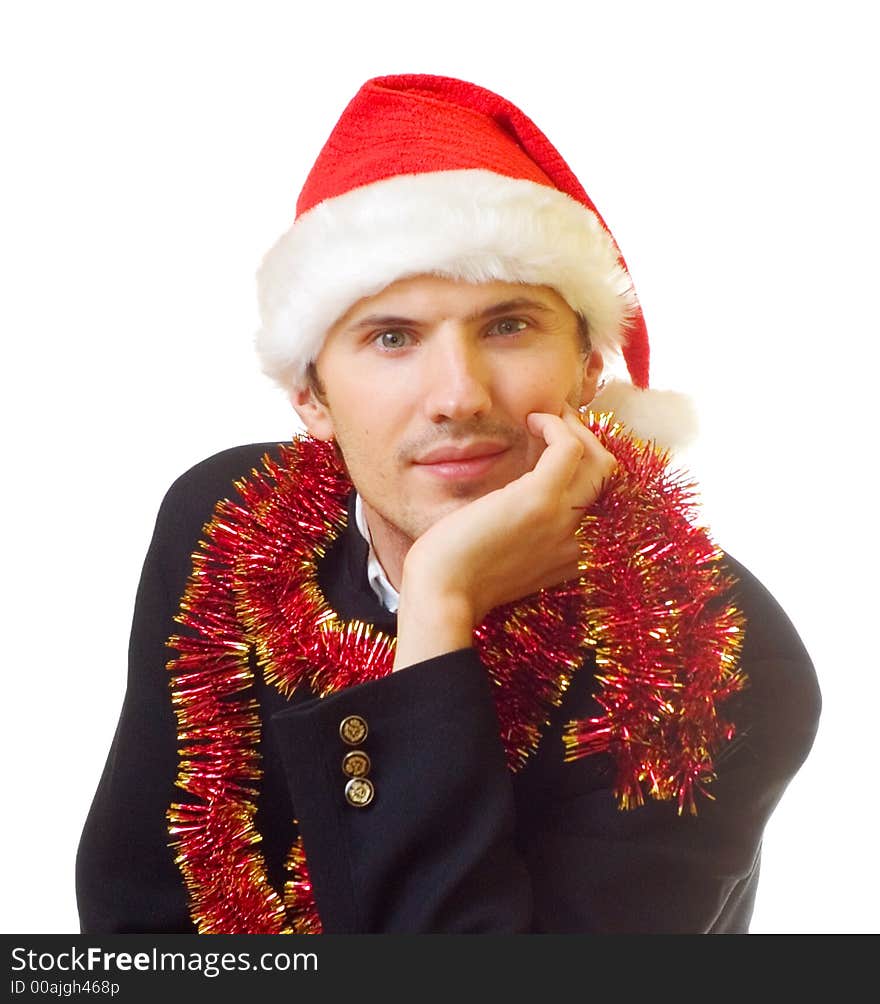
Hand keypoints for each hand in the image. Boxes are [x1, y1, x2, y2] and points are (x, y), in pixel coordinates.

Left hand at [392, 403, 616, 670]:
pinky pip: (569, 448)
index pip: (601, 501)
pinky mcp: (539, 500)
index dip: (585, 465)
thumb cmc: (459, 577)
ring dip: (574, 428)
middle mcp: (580, 541)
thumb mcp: (507, 557)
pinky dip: (556, 425)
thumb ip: (526, 535)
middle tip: (555, 421)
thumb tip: (516, 499)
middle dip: (587, 440)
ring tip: (542, 418)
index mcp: (574, 556)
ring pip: (599, 460)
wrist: (441, 595)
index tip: (558, 446)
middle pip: (608, 478)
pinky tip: (531, 421)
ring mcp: (563, 520)